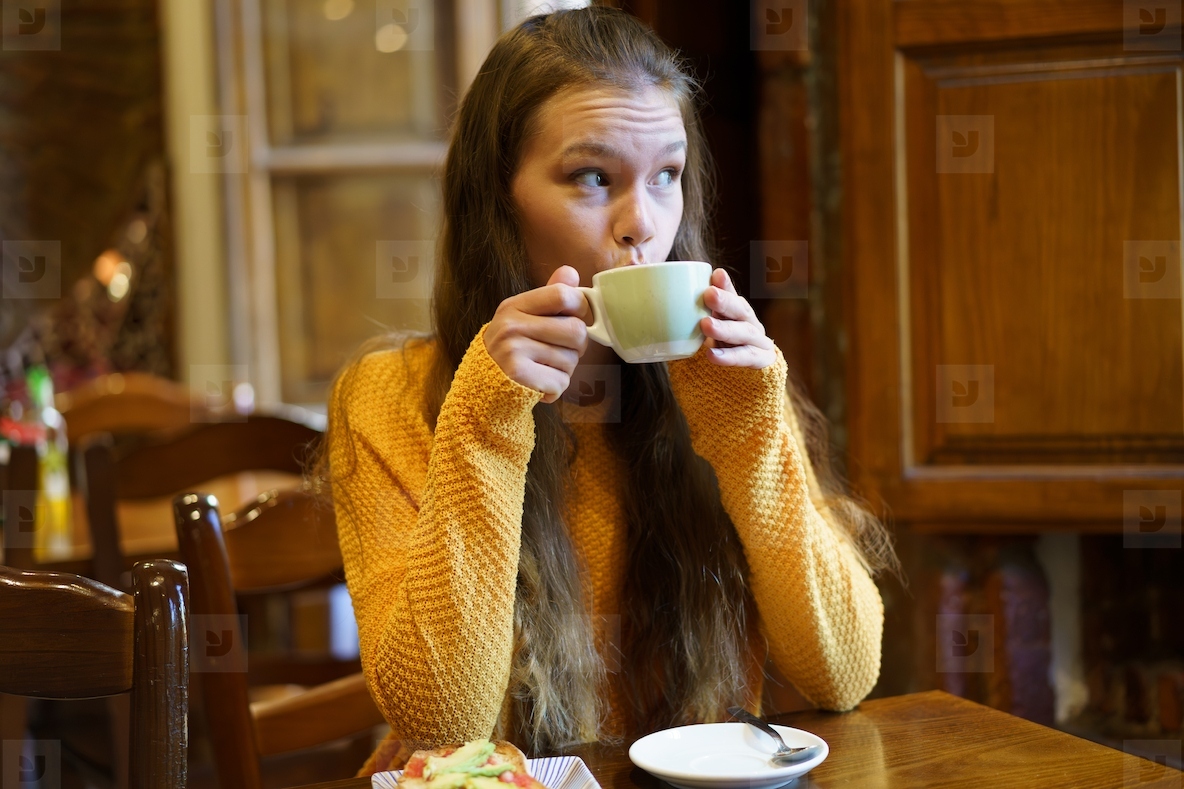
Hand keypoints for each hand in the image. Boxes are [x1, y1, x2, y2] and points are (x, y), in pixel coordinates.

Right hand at [482, 265, 592, 403]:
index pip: (562, 294)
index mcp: (514, 306)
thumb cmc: (512, 348)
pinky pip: (561, 381)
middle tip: (560, 350)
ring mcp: (513, 351)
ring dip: (565, 369)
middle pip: (576, 330)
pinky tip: (540, 383)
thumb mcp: (523, 316)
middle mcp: (512, 326)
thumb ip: (549, 296)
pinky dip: (556, 386)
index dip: (580, 306)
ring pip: (571, 359)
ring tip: (544, 368)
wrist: (481, 385)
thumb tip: (570, 272)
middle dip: (577, 345)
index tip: (575, 317)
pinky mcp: (519, 377)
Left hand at [699, 268, 775, 368]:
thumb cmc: (724, 347)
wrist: (752, 376)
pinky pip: (746, 357)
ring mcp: (759, 341)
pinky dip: (729, 356)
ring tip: (706, 325)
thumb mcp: (710, 329)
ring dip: (725, 328)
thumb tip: (667, 300)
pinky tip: (712, 355)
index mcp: (739, 312)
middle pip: (741, 310)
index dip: (725, 285)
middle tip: (709, 294)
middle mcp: (751, 323)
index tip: (716, 274)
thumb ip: (696, 316)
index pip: (732, 295)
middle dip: (725, 302)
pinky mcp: (762, 360)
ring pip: (745, 333)